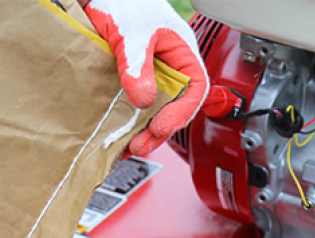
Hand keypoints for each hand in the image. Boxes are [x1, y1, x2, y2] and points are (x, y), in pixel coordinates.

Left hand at [80, 0, 208, 154]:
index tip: (160, 126)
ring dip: (144, 132)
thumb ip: (137, 65)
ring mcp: (150, 77)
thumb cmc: (124, 3)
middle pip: (175, 108)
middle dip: (160, 130)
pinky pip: (134, 108)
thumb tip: (144, 100)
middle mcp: (170, 68)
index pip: (195, 89)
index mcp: (183, 53)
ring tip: (130, 147)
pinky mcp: (130, 83)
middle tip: (140, 144)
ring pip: (155, 112)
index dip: (181, 112)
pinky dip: (128, 125)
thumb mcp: (132, 33)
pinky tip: (119, 138)